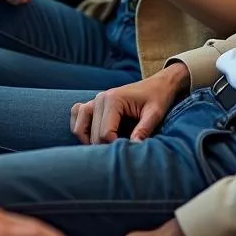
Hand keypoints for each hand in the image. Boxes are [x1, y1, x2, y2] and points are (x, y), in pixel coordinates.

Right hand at [69, 64, 187, 143]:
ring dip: (88, 140)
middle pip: (93, 134)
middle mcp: (100, 98)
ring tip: (106, 147)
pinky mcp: (94, 103)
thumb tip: (133, 148)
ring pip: (79, 126)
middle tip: (122, 151)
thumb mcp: (155, 114)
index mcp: (113, 100)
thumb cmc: (158, 98)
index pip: (105, 134)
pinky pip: (78, 114)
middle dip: (105, 147)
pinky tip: (93, 136)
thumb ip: (144, 130)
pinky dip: (80, 127)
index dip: (115, 146)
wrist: (158, 84)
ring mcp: (95, 100)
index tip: (129, 149)